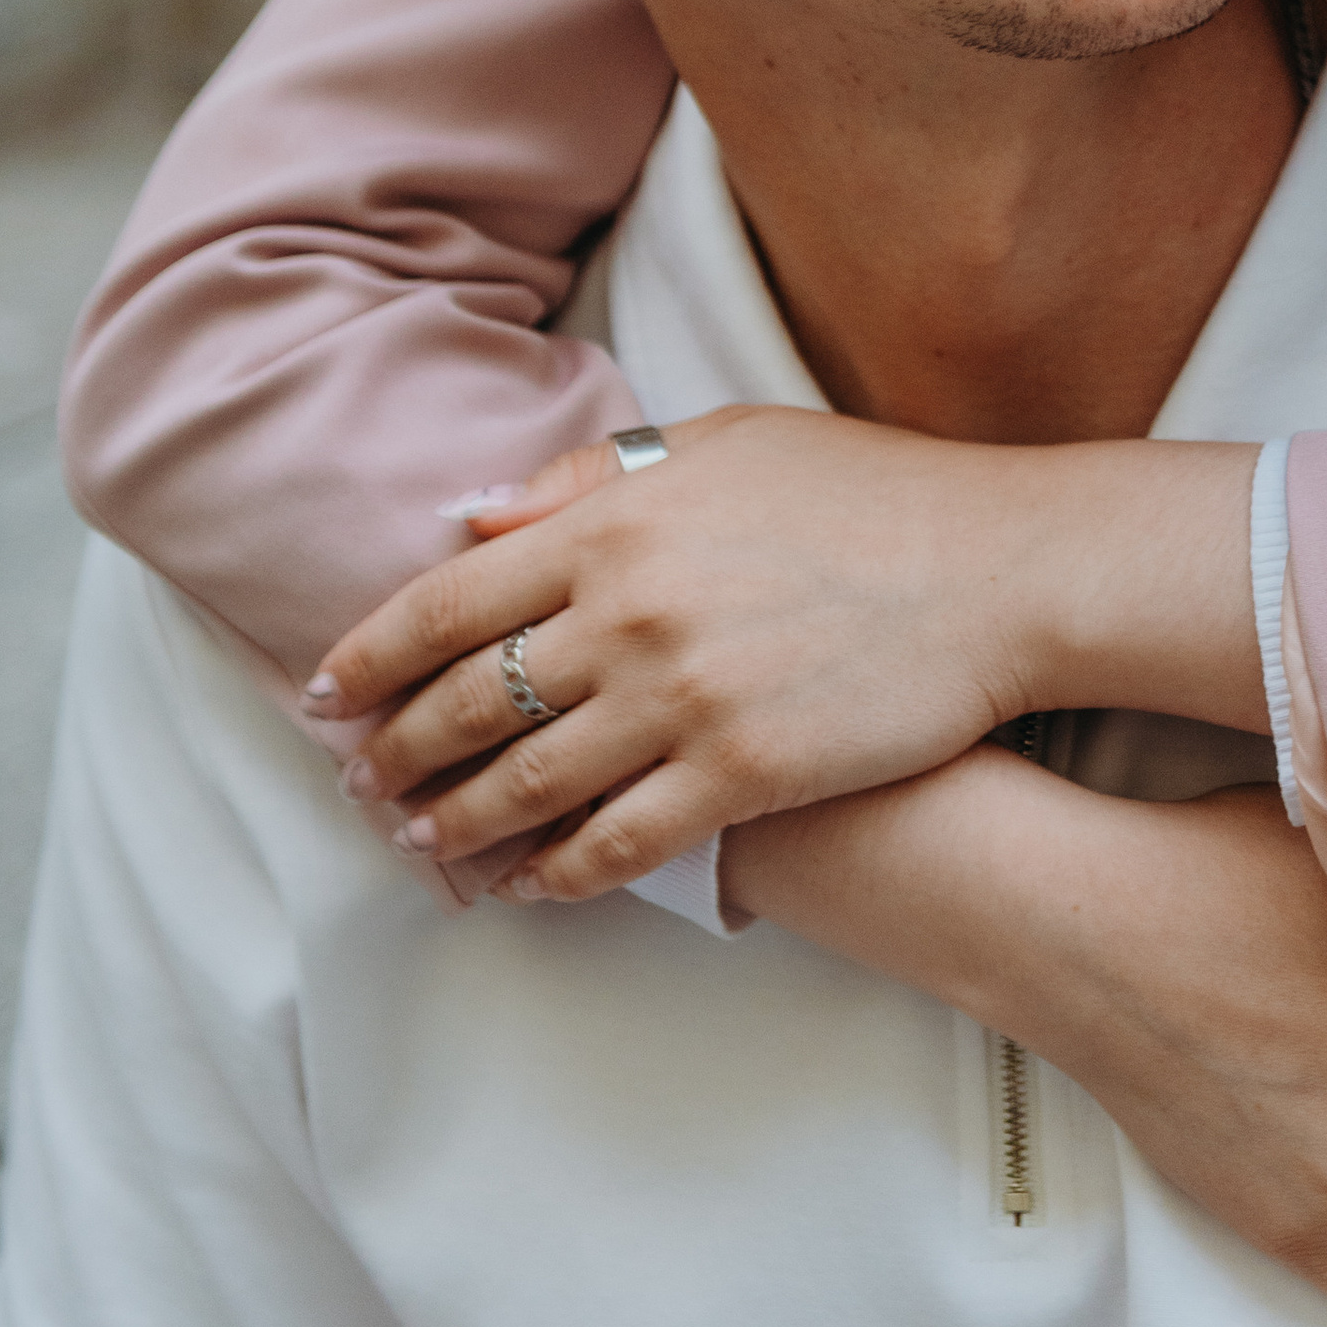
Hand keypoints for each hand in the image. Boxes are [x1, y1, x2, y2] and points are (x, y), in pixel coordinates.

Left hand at [311, 407, 1259, 896]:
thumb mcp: (728, 441)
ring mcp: (681, 700)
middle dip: (393, 752)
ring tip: (423, 845)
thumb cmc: (873, 492)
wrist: (1001, 568)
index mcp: (615, 519)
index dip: (369, 654)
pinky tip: (530, 884)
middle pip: (465, 702)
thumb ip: (594, 475)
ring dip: (454, 826)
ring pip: (522, 787)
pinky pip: (615, 846)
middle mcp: (627, 611)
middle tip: (358, 783)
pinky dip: (555, 874)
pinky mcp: (740, 775)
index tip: (325, 690)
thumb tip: (480, 517)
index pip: (446, 598)